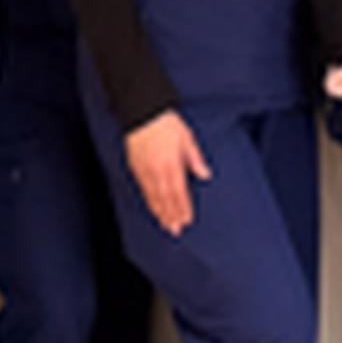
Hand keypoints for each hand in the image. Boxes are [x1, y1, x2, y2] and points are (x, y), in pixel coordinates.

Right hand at [124, 111, 210, 234]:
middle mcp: (156, 170)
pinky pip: (143, 189)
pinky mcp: (135, 167)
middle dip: (171, 216)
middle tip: (176, 230)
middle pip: (165, 198)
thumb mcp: (187, 138)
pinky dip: (149, 201)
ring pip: (152, 196)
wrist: (142, 112)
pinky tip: (153, 208)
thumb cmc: (167, 123)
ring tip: (165, 225)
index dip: (183, 208)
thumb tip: (206, 175)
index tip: (187, 220)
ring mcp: (144, 170)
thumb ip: (196, 159)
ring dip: (159, 212)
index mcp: (171, 163)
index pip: (178, 192)